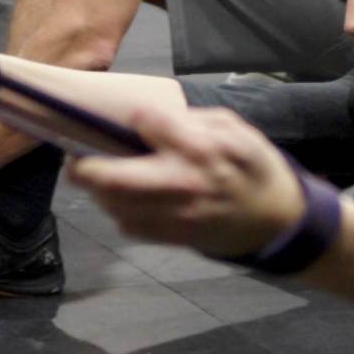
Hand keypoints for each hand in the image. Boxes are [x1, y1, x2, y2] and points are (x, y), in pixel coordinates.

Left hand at [69, 107, 305, 258]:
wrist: (277, 219)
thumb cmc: (254, 166)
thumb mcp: (234, 128)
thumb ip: (194, 120)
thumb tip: (153, 118)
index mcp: (200, 147)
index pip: (148, 123)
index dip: (133, 118)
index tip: (127, 118)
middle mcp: (182, 181)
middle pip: (115, 178)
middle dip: (85, 168)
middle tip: (76, 160)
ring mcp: (175, 214)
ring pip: (115, 205)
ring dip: (99, 191)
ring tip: (98, 178)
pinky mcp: (174, 236)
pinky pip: (130, 226)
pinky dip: (118, 211)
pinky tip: (124, 200)